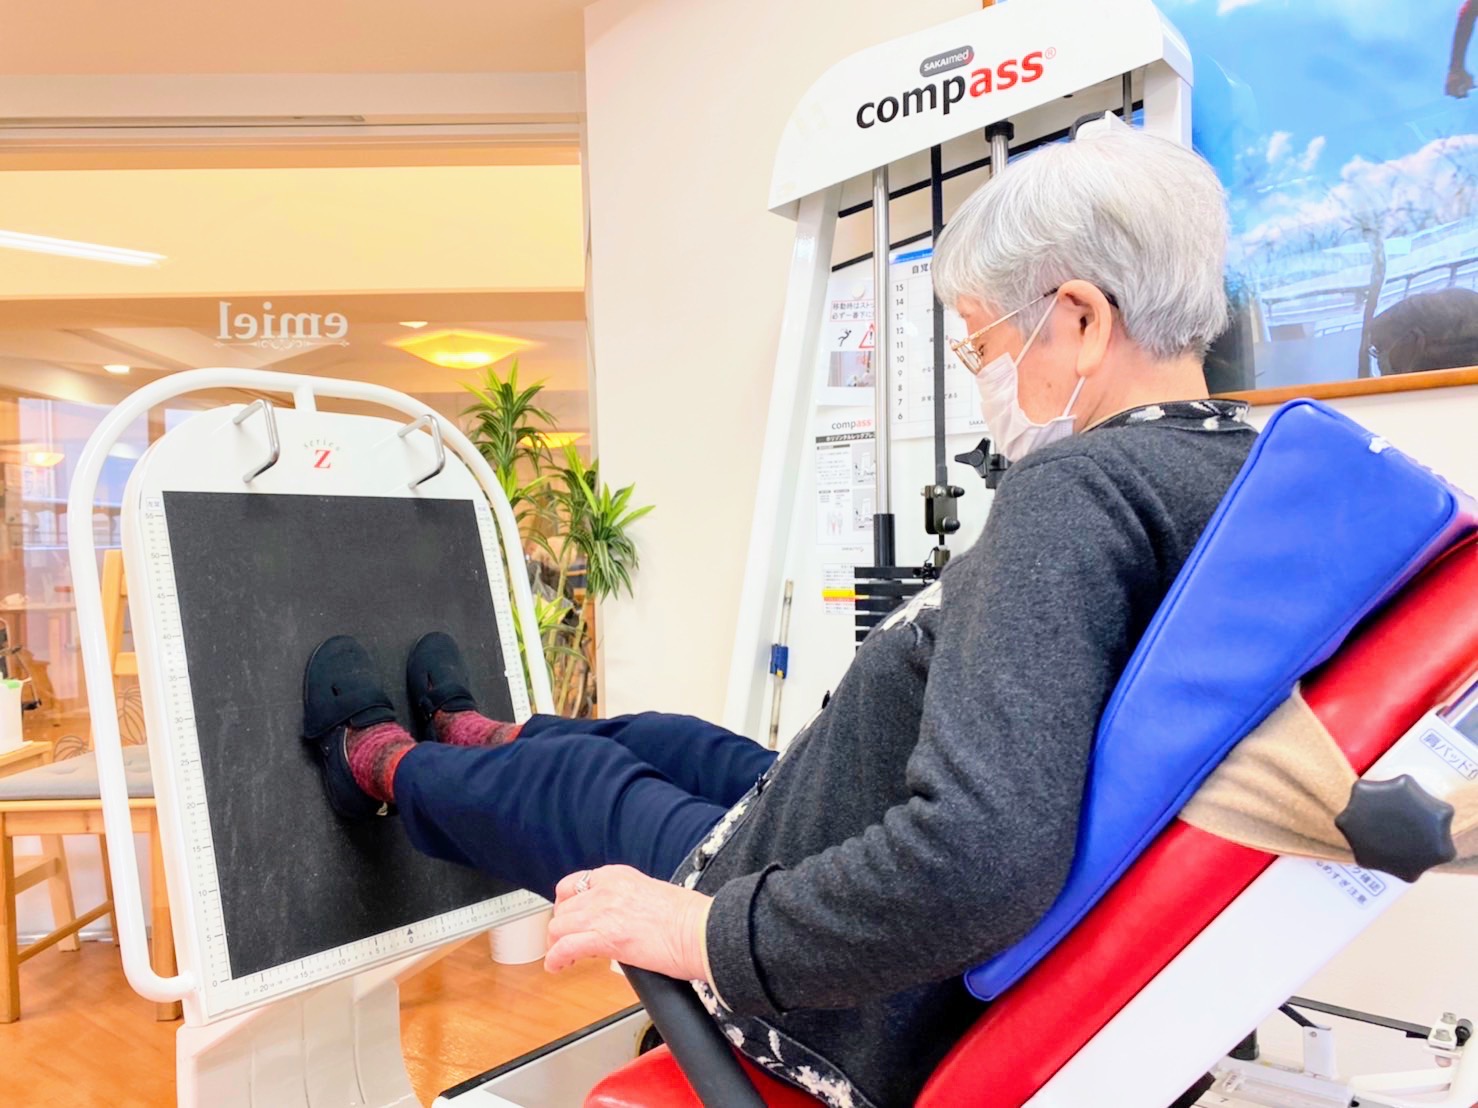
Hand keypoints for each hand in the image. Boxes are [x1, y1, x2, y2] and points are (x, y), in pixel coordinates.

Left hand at [545, 865, 713, 982]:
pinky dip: (556, 959)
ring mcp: (602, 912)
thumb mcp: (650, 895)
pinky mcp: (603, 937)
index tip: (570, 919)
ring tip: (564, 958)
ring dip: (557, 944)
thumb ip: (626, 902)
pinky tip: (558, 967)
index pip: (574, 885)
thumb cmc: (688, 919)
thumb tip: (618, 920)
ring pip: (559, 927)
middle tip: (568, 943)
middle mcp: (605, 889)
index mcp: (617, 875)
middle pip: (563, 909)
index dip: (567, 906)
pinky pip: (564, 948)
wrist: (699, 931)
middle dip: (562, 928)